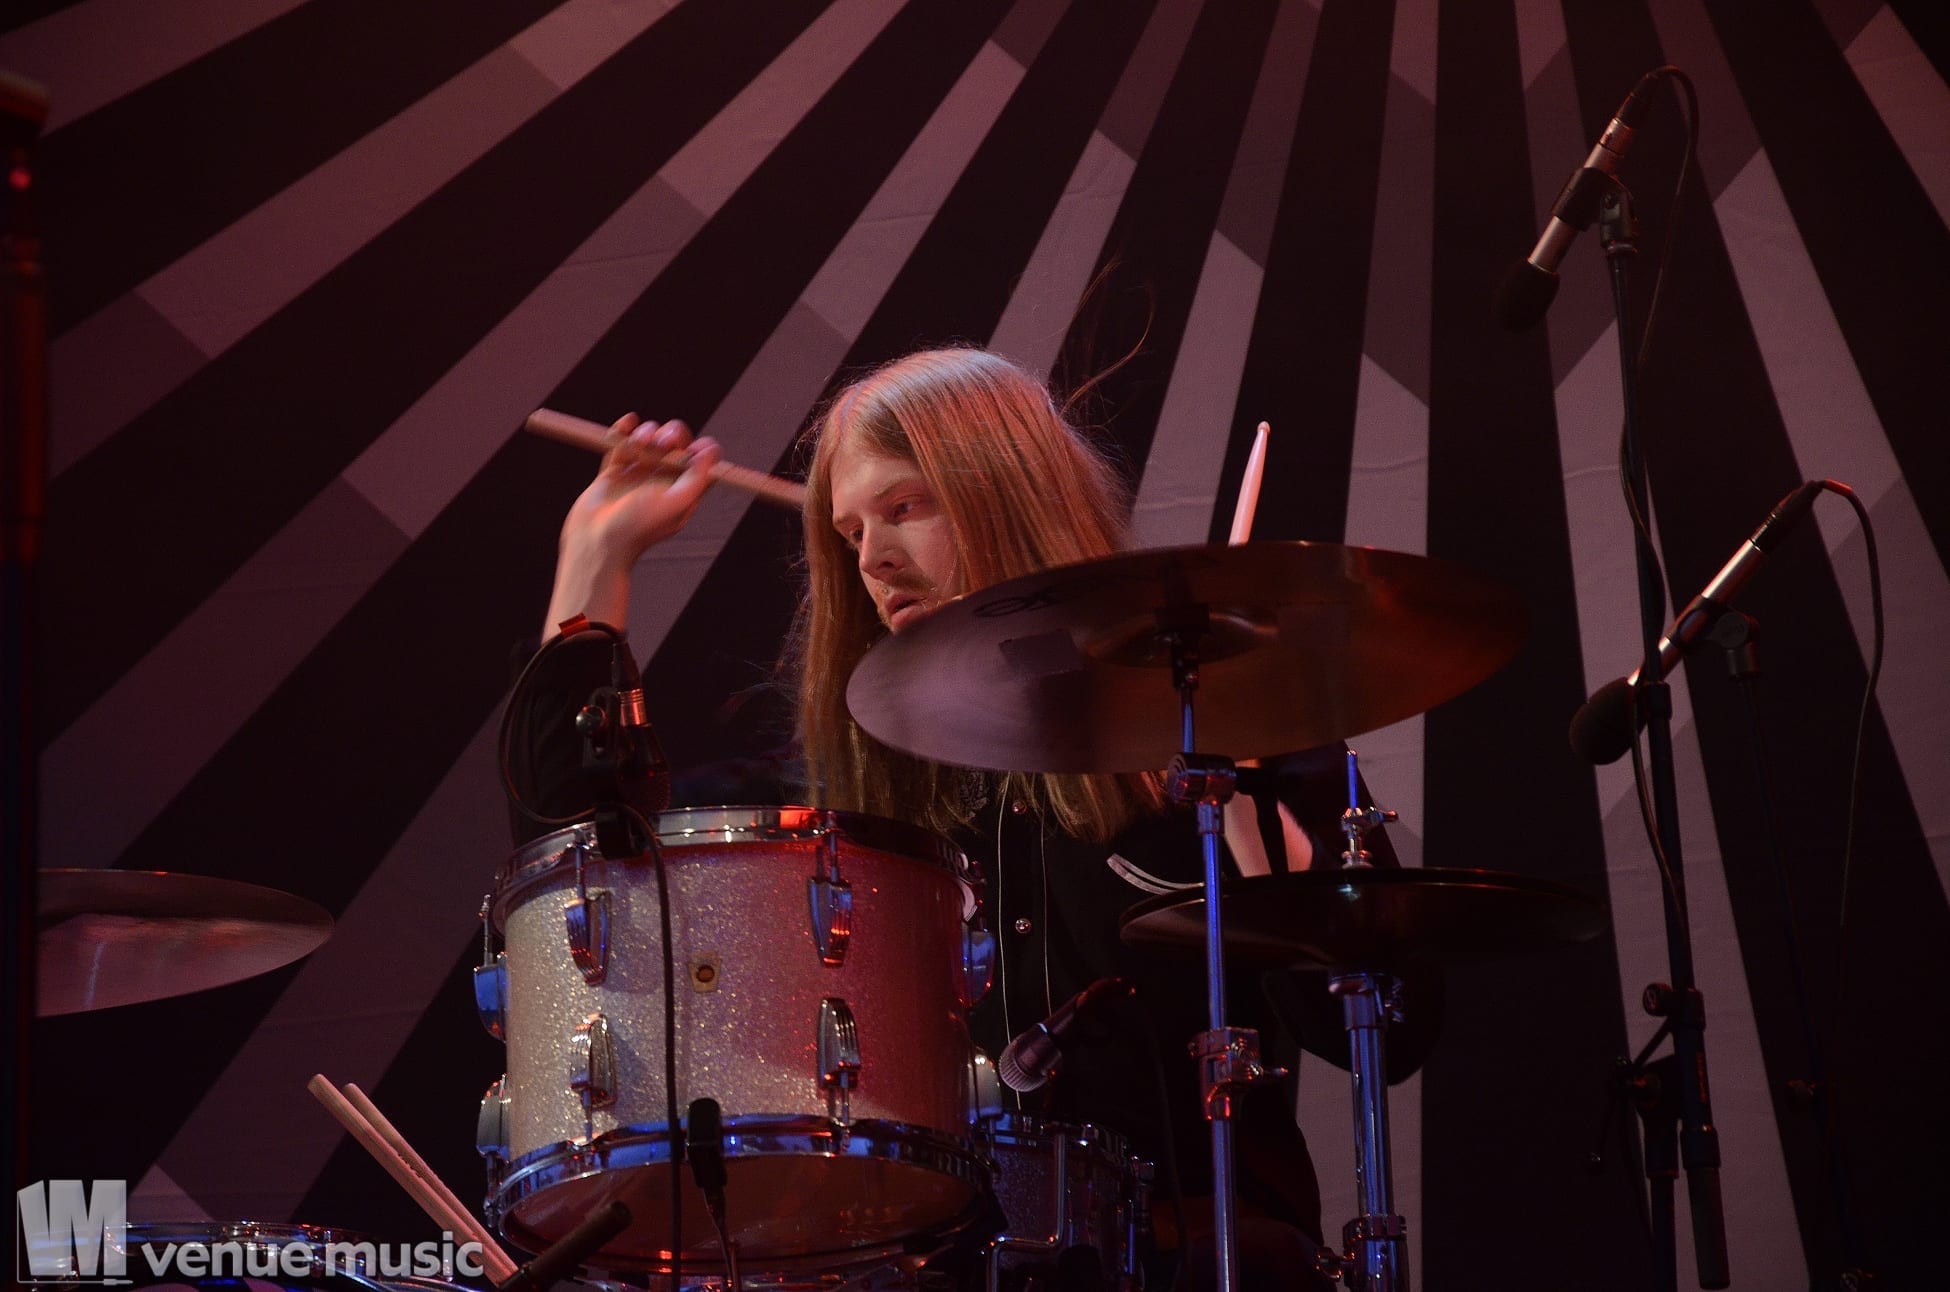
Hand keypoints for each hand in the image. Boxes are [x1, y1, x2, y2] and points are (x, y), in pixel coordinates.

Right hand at [544, 414, 721, 632]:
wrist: (596, 541)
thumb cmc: (639, 527)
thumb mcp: (676, 503)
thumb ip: (697, 477)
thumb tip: (712, 449)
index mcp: (683, 491)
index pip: (701, 461)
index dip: (700, 449)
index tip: (693, 449)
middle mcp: (663, 480)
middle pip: (676, 443)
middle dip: (671, 434)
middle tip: (663, 443)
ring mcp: (638, 474)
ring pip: (649, 438)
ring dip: (646, 432)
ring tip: (638, 443)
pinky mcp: (613, 470)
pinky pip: (621, 441)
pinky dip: (624, 428)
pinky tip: (628, 421)